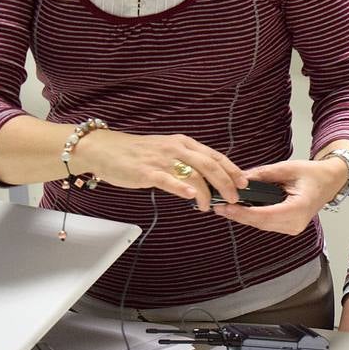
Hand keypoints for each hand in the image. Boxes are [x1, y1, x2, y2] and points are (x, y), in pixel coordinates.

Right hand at [72, 130, 246, 211]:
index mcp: (184, 143)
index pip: (215, 156)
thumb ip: (186, 162)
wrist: (104, 149)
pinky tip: (192, 197)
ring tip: (209, 206)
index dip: (232, 170)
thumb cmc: (136, 153)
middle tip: (234, 198)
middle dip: (226, 183)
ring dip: (206, 193)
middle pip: (210, 165)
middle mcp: (176, 148)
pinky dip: (182, 188)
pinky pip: (169, 179)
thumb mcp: (167, 151)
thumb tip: (208, 180)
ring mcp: (162, 159)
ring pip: (193, 174)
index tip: (244, 183)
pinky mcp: (147, 171)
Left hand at [213, 157, 347, 234]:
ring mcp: (293, 228)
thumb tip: (240, 178)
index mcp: (299, 209)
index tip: (225, 207)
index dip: (242, 212)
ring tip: (224, 207)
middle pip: (259, 222)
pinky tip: (239, 209)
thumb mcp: (288, 168)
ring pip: (261, 225)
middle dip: (238, 215)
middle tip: (218, 206)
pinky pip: (266, 224)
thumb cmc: (314, 174)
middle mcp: (296, 223)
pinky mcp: (288, 227)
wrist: (330, 181)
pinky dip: (252, 217)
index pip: (264, 215)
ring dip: (243, 217)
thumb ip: (264, 174)